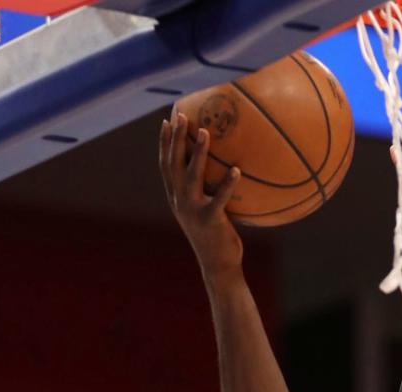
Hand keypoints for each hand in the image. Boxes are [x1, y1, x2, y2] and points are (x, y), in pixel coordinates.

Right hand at [159, 113, 242, 279]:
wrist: (217, 265)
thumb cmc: (217, 236)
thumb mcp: (206, 211)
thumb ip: (206, 191)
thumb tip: (222, 167)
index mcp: (176, 198)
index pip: (166, 166)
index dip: (165, 143)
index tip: (167, 121)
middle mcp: (180, 202)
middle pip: (174, 164)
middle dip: (176, 138)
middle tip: (181, 116)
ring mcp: (192, 211)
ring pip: (192, 176)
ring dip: (197, 152)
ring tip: (205, 131)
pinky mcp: (210, 220)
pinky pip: (219, 199)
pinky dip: (227, 184)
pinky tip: (236, 170)